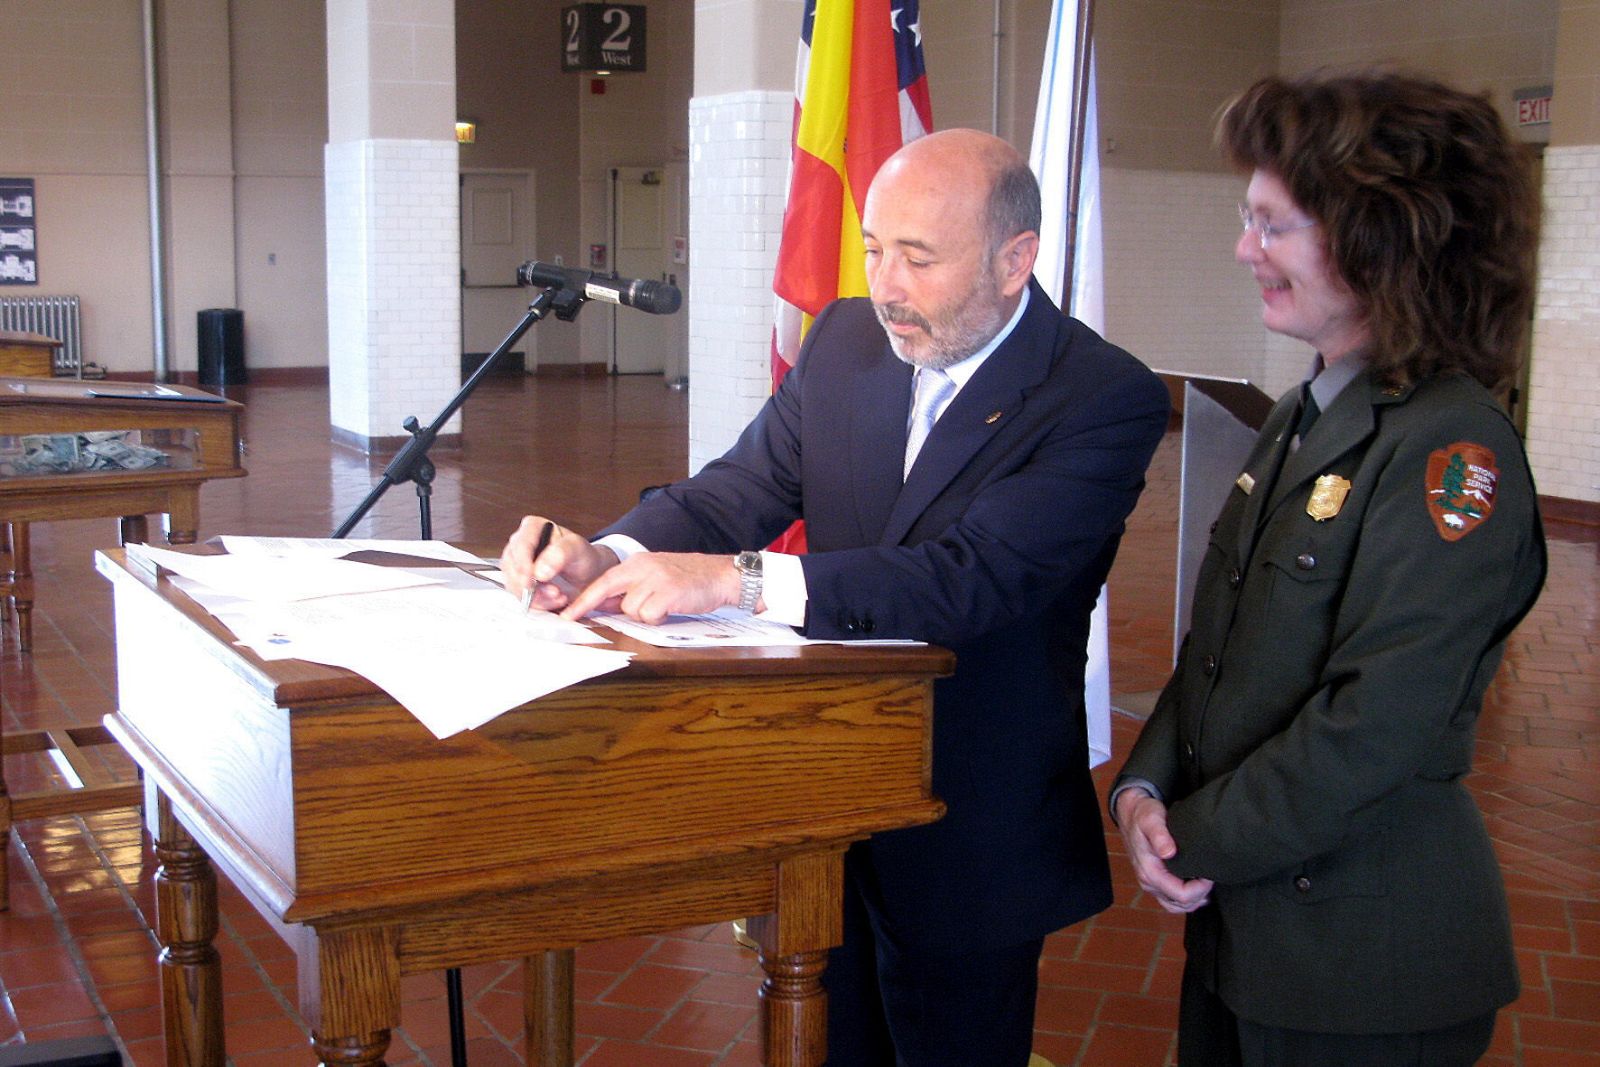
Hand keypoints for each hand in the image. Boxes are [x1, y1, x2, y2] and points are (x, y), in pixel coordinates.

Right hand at [499, 516, 616, 611]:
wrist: (587, 573)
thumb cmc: (582, 556)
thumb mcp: (577, 549)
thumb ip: (560, 554)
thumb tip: (539, 571)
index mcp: (532, 527)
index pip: (520, 545)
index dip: (523, 565)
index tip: (531, 581)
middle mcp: (520, 543)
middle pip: (512, 567)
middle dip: (531, 585)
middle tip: (553, 592)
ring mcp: (517, 563)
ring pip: (513, 584)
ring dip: (536, 596)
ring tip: (559, 596)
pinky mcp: (519, 581)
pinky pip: (520, 595)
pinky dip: (537, 602)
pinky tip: (553, 600)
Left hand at [560, 552, 742, 623]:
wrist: (721, 575)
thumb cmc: (689, 580)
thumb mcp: (655, 577)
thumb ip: (631, 589)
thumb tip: (603, 605)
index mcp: (638, 562)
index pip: (603, 581)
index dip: (583, 599)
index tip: (566, 614)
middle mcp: (643, 567)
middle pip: (606, 590)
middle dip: (588, 606)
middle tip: (572, 618)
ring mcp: (655, 578)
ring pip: (630, 609)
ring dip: (644, 615)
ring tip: (663, 606)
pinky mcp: (668, 592)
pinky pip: (649, 615)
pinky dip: (658, 618)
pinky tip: (672, 608)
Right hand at [1115, 789, 1214, 913]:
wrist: (1130, 813)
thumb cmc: (1143, 815)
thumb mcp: (1151, 819)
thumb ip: (1160, 835)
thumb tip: (1169, 852)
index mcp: (1149, 871)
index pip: (1180, 895)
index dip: (1200, 888)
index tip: (1209, 873)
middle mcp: (1148, 882)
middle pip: (1180, 904)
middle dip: (1199, 894)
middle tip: (1210, 876)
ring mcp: (1150, 883)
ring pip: (1176, 906)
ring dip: (1193, 899)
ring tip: (1206, 884)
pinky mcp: (1154, 880)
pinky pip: (1171, 900)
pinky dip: (1186, 899)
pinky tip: (1198, 889)